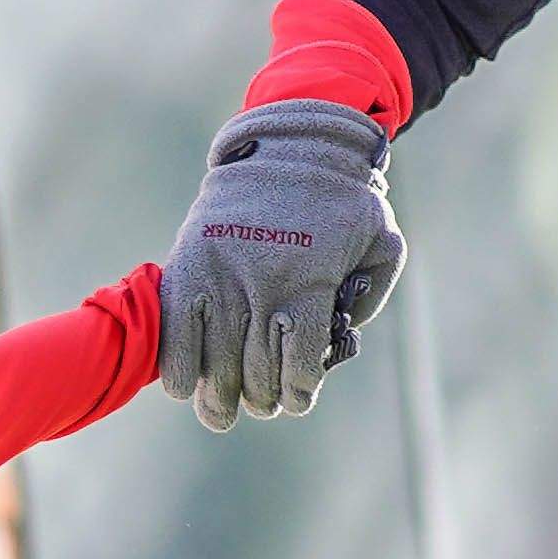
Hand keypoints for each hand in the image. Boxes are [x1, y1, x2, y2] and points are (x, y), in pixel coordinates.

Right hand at [161, 102, 406, 428]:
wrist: (288, 144)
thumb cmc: (343, 198)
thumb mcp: (380, 238)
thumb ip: (370, 293)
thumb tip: (342, 338)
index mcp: (309, 282)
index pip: (298, 361)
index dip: (298, 392)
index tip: (297, 399)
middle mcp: (262, 282)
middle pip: (255, 369)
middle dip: (261, 398)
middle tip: (263, 405)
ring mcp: (221, 273)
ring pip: (214, 358)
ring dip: (217, 397)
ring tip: (221, 414)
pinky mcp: (189, 263)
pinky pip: (177, 328)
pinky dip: (177, 364)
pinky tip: (184, 387)